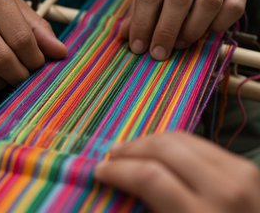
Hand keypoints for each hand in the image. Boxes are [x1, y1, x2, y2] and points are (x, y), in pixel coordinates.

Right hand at [94, 132, 259, 211]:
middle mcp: (223, 189)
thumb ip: (151, 210)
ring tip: (131, 151)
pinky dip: (174, 145)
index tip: (99, 172)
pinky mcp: (247, 166)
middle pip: (163, 148)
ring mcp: (240, 173)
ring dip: (149, 141)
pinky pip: (200, 143)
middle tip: (112, 157)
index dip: (118, 171)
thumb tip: (119, 188)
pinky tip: (160, 153)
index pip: (149, 177)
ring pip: (181, 138)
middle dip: (131, 150)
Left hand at [120, 0, 250, 59]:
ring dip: (192, 30)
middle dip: (166, 30)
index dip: (142, 22)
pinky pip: (233, 8)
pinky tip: (205, 32)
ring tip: (180, 44)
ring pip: (209, 3)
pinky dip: (218, 25)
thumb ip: (138, 5)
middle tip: (158, 52)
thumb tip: (125, 34)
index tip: (138, 46)